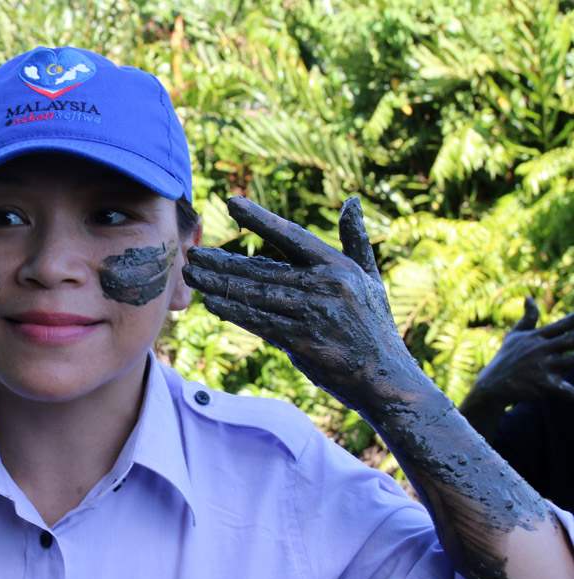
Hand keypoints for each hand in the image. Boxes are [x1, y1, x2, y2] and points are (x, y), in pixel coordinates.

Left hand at [183, 196, 419, 413]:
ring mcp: (312, 315)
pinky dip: (233, 311)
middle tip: (194, 252)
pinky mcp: (301, 342)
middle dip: (223, 261)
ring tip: (193, 274)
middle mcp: (324, 286)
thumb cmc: (375, 324)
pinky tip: (211, 302)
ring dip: (219, 284)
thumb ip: (356, 238)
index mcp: (337, 266)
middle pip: (262, 269)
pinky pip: (259, 323)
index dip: (260, 218)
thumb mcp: (370, 277)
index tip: (232, 202)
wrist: (385, 377)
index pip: (291, 235)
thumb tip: (352, 201)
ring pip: (255, 295)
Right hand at [470, 297, 573, 404]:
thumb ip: (528, 317)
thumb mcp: (515, 335)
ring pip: (573, 362)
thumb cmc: (507, 358)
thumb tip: (529, 297)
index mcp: (538, 336)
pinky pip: (566, 389)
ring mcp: (543, 367)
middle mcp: (542, 349)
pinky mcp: (544, 385)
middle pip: (572, 340)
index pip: (564, 324)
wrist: (492, 384)